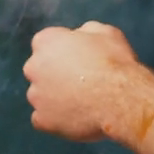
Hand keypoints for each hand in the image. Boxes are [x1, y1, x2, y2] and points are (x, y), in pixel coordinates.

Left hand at [24, 21, 149, 142]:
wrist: (120, 100)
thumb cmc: (114, 62)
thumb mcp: (104, 32)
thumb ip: (84, 32)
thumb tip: (79, 37)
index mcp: (46, 41)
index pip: (46, 44)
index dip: (64, 52)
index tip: (79, 60)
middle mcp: (33, 67)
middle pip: (39, 70)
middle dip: (54, 74)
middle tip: (80, 82)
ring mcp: (35, 96)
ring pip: (40, 96)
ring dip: (54, 98)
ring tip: (81, 103)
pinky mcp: (42, 120)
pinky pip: (43, 120)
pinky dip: (55, 120)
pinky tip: (74, 119)